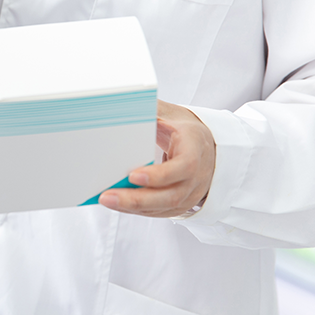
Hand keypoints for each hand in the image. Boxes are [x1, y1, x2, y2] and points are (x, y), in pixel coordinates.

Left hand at [99, 100, 215, 217]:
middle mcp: (196, 177)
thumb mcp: (173, 114)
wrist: (207, 149)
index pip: (183, 167)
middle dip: (136, 198)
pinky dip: (136, 210)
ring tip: (106, 200)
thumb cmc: (185, 130)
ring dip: (132, 207)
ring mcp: (190, 195)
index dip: (159, 175)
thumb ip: (152, 110)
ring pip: (162, 208)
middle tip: (107, 196)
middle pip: (169, 196)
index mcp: (196, 149)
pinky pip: (158, 212)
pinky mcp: (179, 205)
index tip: (132, 175)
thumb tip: (126, 102)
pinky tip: (117, 204)